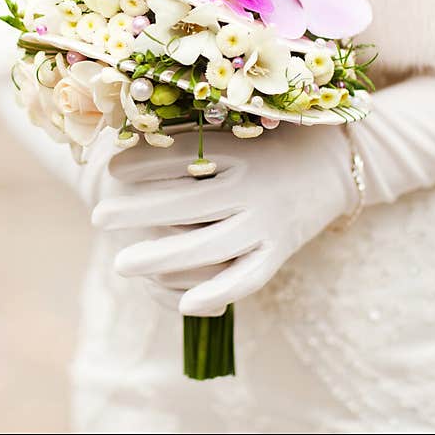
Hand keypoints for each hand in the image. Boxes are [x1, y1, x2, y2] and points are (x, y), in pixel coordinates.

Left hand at [91, 123, 356, 315]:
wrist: (336, 164)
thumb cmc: (273, 141)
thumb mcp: (238, 128)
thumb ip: (194, 134)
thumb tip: (138, 132)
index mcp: (240, 152)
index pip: (184, 156)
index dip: (144, 163)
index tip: (112, 170)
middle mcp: (253, 189)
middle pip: (189, 204)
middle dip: (140, 212)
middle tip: (98, 218)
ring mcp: (266, 224)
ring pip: (210, 246)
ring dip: (163, 256)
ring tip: (121, 264)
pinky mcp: (277, 252)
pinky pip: (247, 278)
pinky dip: (218, 293)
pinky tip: (183, 306)